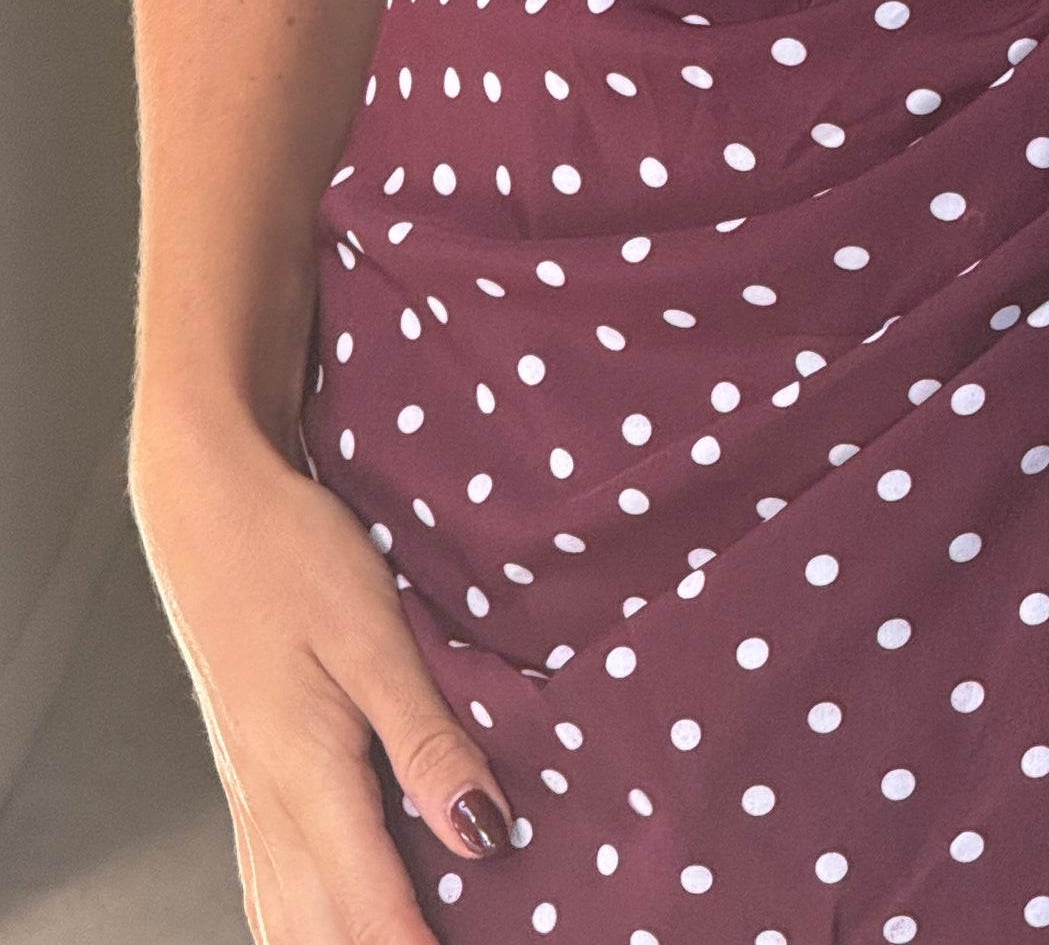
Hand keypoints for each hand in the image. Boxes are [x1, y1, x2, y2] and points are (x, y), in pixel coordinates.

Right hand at [130, 406, 512, 942]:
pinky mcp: (248, 778)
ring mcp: (251, 798)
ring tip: (411, 938)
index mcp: (306, 779)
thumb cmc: (289, 554)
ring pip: (290, 922)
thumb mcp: (375, 636)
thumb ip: (427, 740)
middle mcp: (270, 808)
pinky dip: (310, 923)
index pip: (373, 913)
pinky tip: (338, 921)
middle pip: (324, 938)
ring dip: (345, 944)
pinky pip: (273, 886)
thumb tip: (482, 834)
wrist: (207, 505)